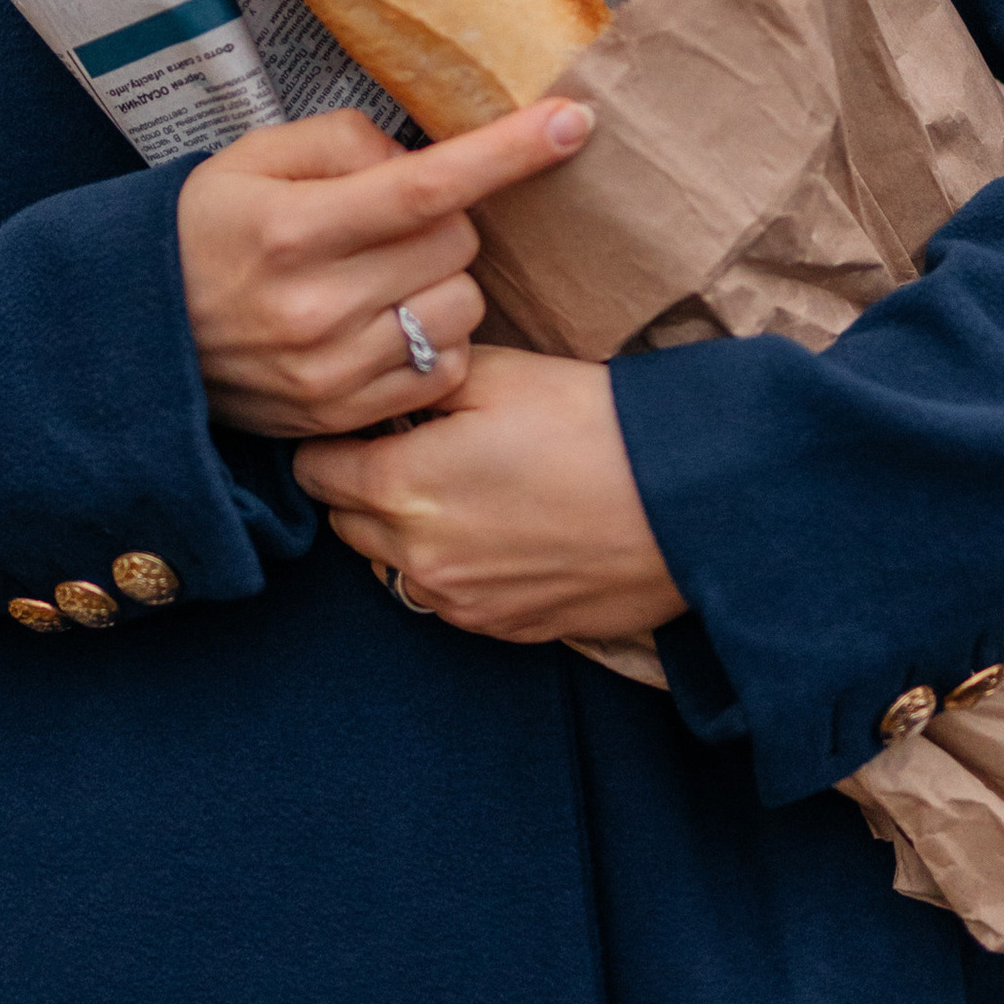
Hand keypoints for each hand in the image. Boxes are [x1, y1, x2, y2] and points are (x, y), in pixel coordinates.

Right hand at [178, 100, 592, 439]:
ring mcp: (332, 370)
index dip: (509, 151)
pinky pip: (443, 372)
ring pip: (461, 310)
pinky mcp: (343, 417)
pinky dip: (433, 343)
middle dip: (446, 221)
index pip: (427, 186)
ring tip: (387, 279)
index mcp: (294, 227)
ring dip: (444, 284)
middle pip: (457, 246)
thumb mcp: (252, 158)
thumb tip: (421, 161)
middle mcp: (316, 305)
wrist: (132, 335)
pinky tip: (386, 326)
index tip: (573, 122)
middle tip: (395, 223)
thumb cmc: (202, 232)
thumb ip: (343, 143)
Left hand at [297, 348, 685, 643]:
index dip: (330, 440)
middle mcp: (418, 559)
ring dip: (404, 532)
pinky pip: (448, 601)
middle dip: (360, 487)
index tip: (358, 423)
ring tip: (460, 490)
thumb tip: (381, 385)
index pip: (314, 472)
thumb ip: (420, 379)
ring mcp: (462, 604)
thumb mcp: (498, 373)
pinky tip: (500, 531)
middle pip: (345, 524)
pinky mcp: (506, 630)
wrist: (689, 505)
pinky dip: (454, 568)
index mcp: (402, 488)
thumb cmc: (594, 426)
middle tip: (406, 448)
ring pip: (393, 568)